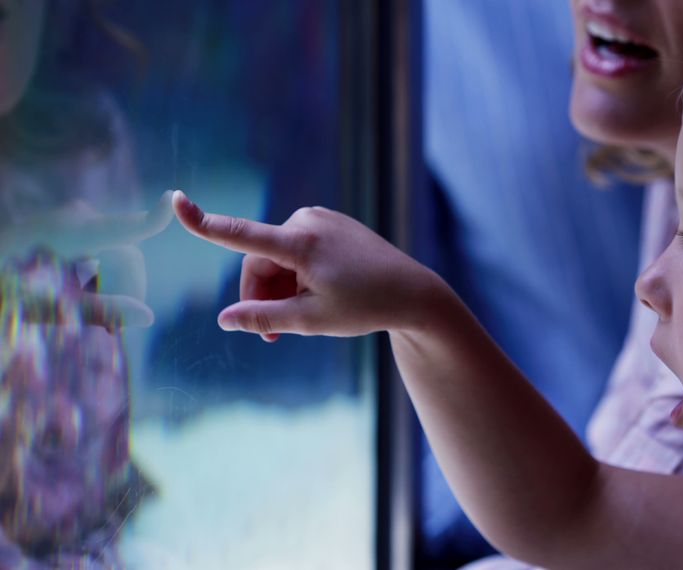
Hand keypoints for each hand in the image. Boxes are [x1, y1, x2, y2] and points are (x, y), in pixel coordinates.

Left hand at [0, 190, 175, 328]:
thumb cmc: (5, 291)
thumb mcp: (45, 306)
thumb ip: (99, 310)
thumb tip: (149, 317)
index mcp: (66, 234)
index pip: (121, 228)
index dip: (150, 219)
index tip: (173, 198)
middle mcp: (73, 218)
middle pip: (125, 254)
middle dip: (127, 289)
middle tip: (113, 333)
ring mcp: (72, 218)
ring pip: (115, 253)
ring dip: (113, 286)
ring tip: (96, 323)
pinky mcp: (70, 223)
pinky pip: (100, 246)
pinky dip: (100, 274)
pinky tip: (84, 299)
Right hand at [171, 190, 442, 340]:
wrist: (413, 292)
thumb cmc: (365, 306)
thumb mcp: (312, 321)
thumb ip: (265, 319)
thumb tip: (224, 320)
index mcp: (302, 244)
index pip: (242, 234)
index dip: (205, 222)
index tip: (176, 201)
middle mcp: (308, 221)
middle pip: (260, 261)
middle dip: (262, 296)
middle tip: (275, 337)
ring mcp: (321, 218)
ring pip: (278, 257)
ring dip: (279, 287)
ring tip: (303, 317)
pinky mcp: (330, 222)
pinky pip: (298, 249)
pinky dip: (297, 273)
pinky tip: (320, 294)